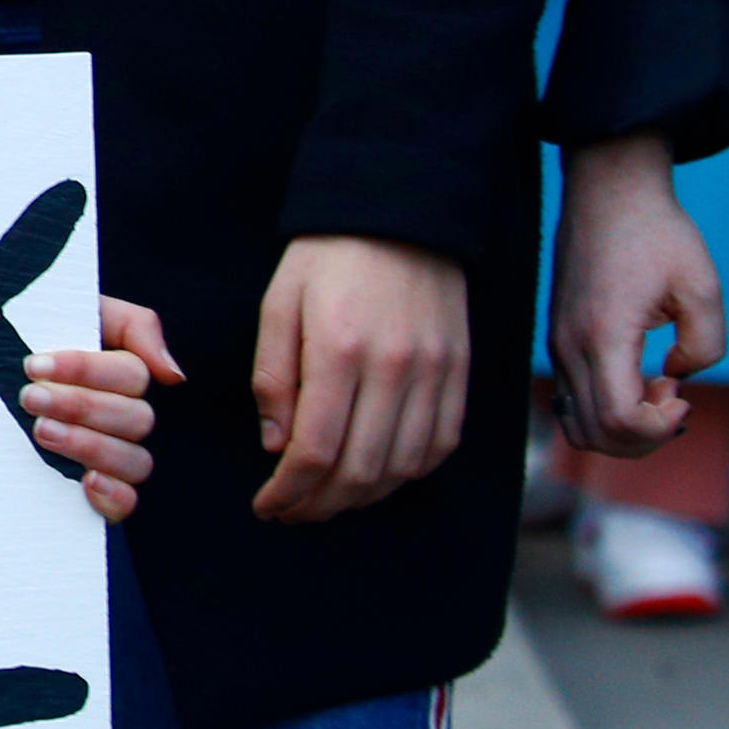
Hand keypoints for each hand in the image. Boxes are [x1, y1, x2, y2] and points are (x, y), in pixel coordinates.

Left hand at [26, 296, 179, 522]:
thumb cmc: (23, 336)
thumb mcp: (68, 311)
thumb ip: (132, 325)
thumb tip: (173, 374)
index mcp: (119, 374)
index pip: (130, 374)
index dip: (86, 370)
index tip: (34, 364)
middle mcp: (122, 417)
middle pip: (135, 418)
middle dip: (80, 406)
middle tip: (29, 397)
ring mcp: (111, 456)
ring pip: (134, 460)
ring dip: (89, 445)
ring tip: (41, 431)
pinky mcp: (95, 493)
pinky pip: (125, 503)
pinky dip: (112, 495)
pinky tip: (86, 481)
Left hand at [251, 234, 471, 521]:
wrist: (400, 215)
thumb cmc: (327, 259)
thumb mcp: (279, 307)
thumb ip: (274, 379)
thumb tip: (277, 448)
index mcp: (339, 352)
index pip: (315, 450)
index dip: (289, 492)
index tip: (269, 506)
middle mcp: (395, 370)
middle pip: (361, 470)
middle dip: (321, 505)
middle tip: (294, 512)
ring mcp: (436, 374)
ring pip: (404, 467)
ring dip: (364, 497)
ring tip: (330, 500)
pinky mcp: (460, 373)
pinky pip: (441, 444)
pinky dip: (409, 473)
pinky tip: (379, 475)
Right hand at [547, 134, 711, 458]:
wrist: (609, 192)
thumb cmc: (657, 233)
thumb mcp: (703, 286)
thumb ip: (705, 345)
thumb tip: (677, 375)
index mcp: (603, 336)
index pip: (619, 421)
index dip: (658, 428)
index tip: (685, 396)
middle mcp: (569, 347)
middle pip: (595, 435)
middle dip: (644, 437)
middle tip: (676, 401)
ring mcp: (558, 345)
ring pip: (579, 425)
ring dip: (622, 429)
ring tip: (656, 394)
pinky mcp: (559, 338)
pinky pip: (572, 400)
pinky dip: (605, 410)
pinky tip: (637, 378)